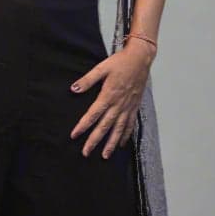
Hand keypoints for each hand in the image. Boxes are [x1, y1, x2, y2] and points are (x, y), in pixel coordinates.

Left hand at [69, 43, 152, 157]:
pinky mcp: (135, 107)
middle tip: (86, 153)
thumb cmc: (121, 62)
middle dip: (95, 141)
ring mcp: (128, 107)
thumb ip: (87, 80)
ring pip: (118, 129)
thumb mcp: (101, 68)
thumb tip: (74, 89)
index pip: (93, 115)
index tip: (74, 135)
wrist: (140, 59)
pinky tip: (121, 144)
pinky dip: (125, 135)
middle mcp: (118, 104)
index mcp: (108, 95)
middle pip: (104, 127)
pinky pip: (130, 125)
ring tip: (105, 155)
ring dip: (111, 143)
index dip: (83, 126)